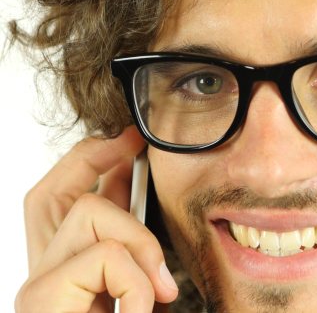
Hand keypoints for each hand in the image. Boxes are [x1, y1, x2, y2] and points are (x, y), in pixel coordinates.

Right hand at [15, 126, 178, 312]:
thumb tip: (139, 200)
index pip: (60, 202)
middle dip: (95, 157)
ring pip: (89, 209)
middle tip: (135, 141)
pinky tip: (138, 310)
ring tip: (158, 292)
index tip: (127, 141)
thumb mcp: (139, 287)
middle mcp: (42, 274)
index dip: (89, 163)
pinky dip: (137, 282)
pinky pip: (106, 253)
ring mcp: (38, 285)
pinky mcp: (42, 297)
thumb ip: (132, 249)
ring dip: (139, 244)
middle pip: (51, 193)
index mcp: (66, 271)